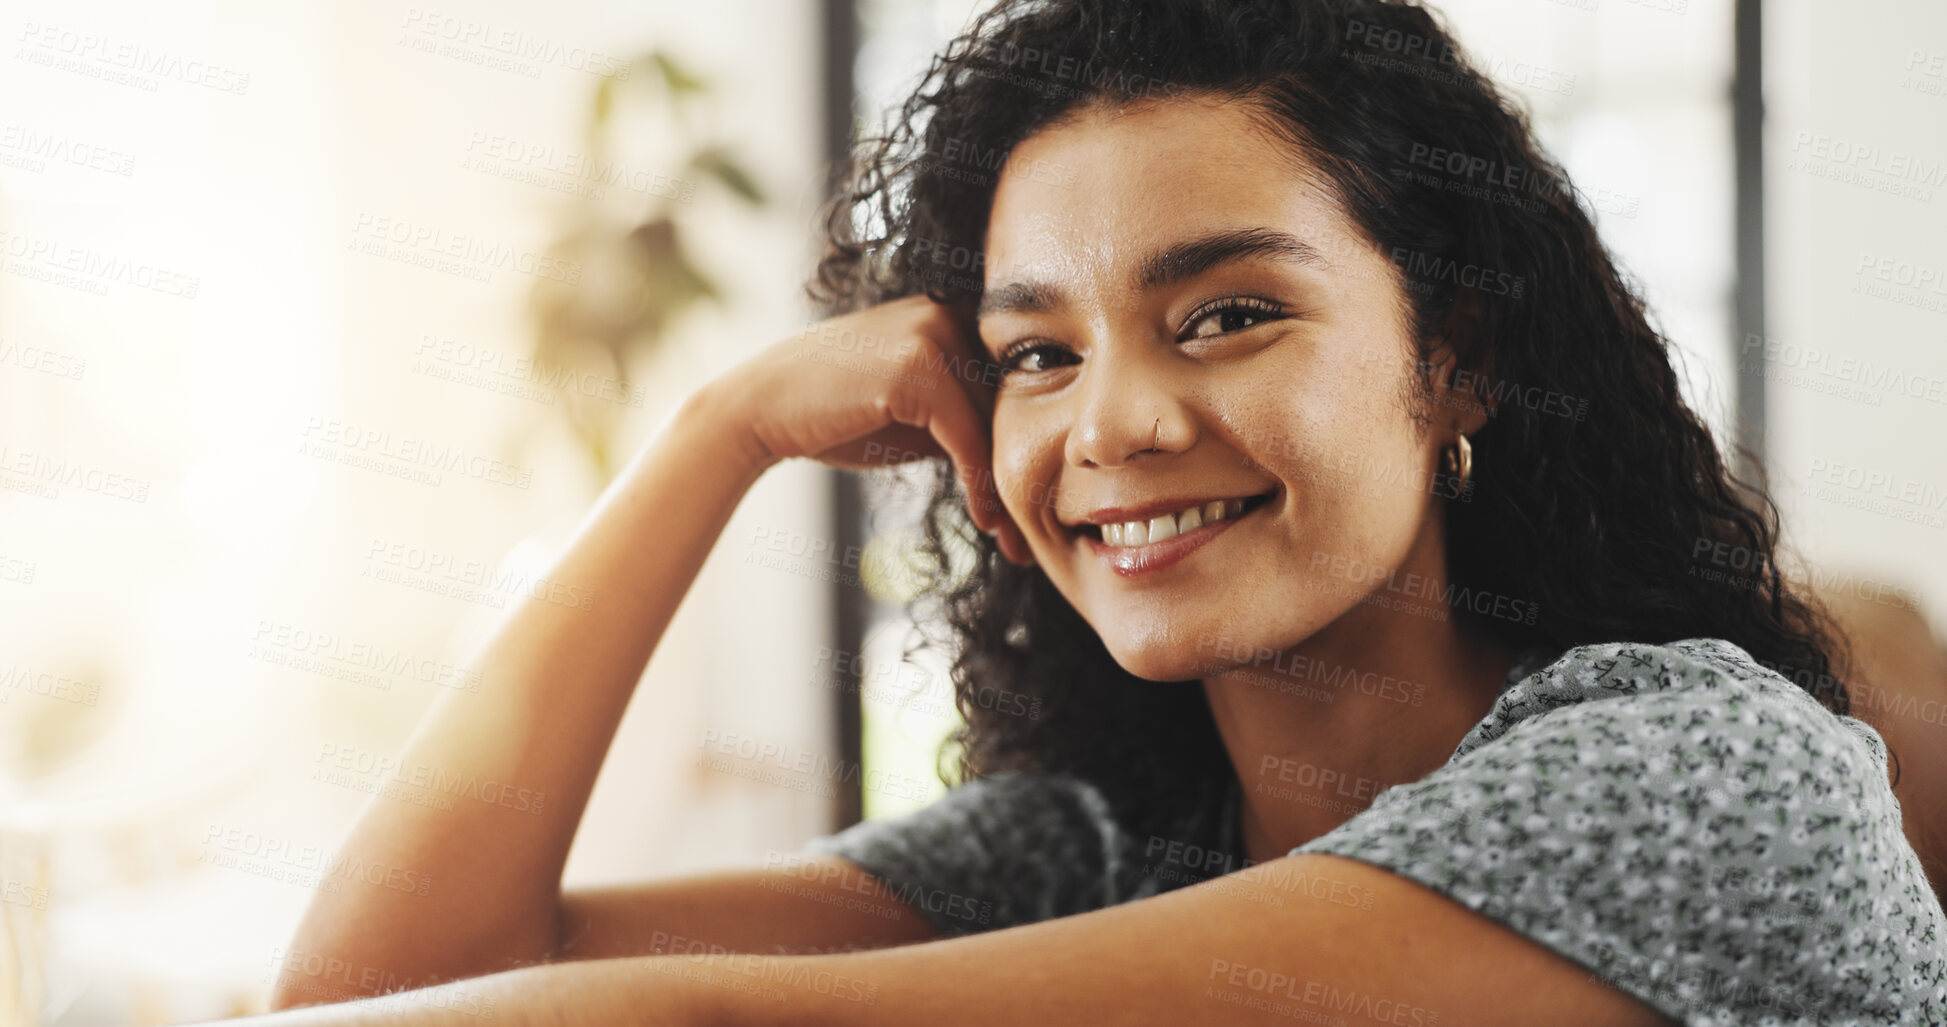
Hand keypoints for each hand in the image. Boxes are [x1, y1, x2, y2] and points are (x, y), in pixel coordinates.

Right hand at [708, 295, 1031, 564]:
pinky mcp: (918, 368)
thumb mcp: (911, 412)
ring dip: (1006, 487)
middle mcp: (947, 312)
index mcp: (949, 312)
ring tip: (1013, 539)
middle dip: (1020, 469)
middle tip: (1030, 530)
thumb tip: (1018, 454)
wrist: (758, 409)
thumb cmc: (834, 415)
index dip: (1020, 443)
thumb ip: (960, 414)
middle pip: (1008, 401)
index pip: (1006, 382)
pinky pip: (968, 435)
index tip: (1027, 501)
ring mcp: (933, 334)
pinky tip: (984, 520)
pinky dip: (979, 483)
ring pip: (994, 422)